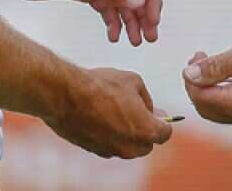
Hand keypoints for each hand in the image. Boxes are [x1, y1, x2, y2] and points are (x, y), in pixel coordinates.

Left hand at [8, 0, 162, 45]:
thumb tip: (140, 2)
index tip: (153, 22)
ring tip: (132, 41)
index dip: (151, 0)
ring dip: (128, 20)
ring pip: (121, 0)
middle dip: (142, 14)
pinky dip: (110, 20)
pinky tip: (112, 35)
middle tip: (148, 37)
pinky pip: (105, 5)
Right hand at [45, 68, 173, 158]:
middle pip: (147, 144)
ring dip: (127, 134)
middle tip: (137, 112)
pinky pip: (110, 145)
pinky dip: (110, 135)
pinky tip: (101, 117)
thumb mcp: (133, 81)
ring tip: (116, 112)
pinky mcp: (95, 151)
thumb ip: (146, 98)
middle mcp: (130, 146)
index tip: (157, 114)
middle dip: (145, 130)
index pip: (165, 134)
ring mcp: (111, 151)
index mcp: (145, 130)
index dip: (162, 122)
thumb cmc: (101, 86)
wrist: (66, 95)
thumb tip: (149, 109)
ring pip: (127, 146)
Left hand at [182, 34, 231, 129]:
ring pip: (220, 111)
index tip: (196, 55)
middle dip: (198, 85)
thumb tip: (190, 74)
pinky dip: (225, 95)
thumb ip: (217, 66)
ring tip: (213, 64)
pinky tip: (231, 75)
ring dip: (211, 90)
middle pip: (207, 108)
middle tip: (200, 59)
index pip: (201, 97)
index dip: (192, 77)